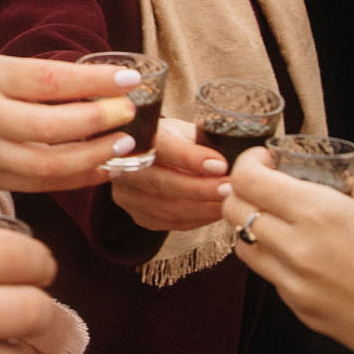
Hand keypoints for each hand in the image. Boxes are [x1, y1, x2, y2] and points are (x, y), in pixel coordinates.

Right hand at [0, 55, 140, 196]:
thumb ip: (37, 77)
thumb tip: (101, 84)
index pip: (47, 80)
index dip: (92, 82)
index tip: (129, 80)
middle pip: (49, 127)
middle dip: (98, 121)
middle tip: (129, 114)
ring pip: (49, 164)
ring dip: (94, 156)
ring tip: (124, 144)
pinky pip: (43, 184)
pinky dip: (78, 178)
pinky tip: (103, 167)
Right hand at [108, 117, 228, 231]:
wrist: (142, 156)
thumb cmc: (169, 139)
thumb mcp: (181, 129)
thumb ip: (200, 140)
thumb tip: (230, 153)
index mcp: (135, 137)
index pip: (159, 148)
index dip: (189, 158)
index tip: (220, 164)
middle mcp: (123, 167)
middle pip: (161, 183)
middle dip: (200, 188)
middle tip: (229, 188)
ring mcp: (127, 195)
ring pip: (167, 208)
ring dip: (203, 207)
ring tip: (229, 200)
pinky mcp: (138, 215)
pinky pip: (171, 223)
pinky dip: (198, 219)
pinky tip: (216, 210)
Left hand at [218, 150, 353, 353]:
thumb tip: (345, 179)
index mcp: (321, 214)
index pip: (250, 180)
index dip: (250, 163)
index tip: (267, 159)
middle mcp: (298, 249)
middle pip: (234, 212)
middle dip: (244, 191)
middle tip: (270, 186)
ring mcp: (295, 286)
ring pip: (244, 246)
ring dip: (253, 227)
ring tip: (284, 220)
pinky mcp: (303, 313)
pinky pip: (271, 278)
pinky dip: (276, 260)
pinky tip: (307, 255)